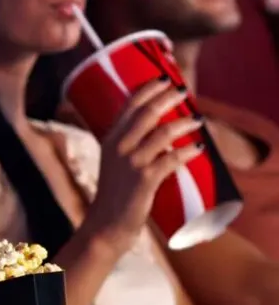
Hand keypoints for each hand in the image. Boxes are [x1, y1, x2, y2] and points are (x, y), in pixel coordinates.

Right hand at [82, 79, 201, 252]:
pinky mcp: (144, 180)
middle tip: (183, 90)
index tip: (163, 78)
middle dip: (167, 98)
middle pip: (147, 113)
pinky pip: (171, 160)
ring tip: (198, 119)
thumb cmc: (115, 194)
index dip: (148, 88)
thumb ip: (130, 145)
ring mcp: (132, 163)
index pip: (129, 105)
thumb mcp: (115, 162)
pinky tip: (199, 147)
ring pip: (162, 134)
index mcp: (111, 139)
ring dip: (183, 123)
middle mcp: (119, 147)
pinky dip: (188, 151)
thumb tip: (161, 133)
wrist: (106, 226)